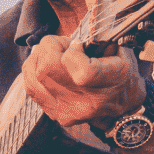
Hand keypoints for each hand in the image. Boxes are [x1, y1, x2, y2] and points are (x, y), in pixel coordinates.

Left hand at [22, 35, 144, 128]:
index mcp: (110, 82)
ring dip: (39, 58)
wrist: (122, 106)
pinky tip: (48, 66)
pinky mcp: (56, 114)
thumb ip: (97, 40)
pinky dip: (34, 70)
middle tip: (63, 46)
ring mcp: (69, 111)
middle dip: (49, 48)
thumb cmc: (121, 72)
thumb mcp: (120, 50)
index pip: (82, 72)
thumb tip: (72, 39)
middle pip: (47, 70)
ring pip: (33, 76)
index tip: (78, 45)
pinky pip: (31, 86)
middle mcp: (87, 102)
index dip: (72, 51)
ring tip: (54, 55)